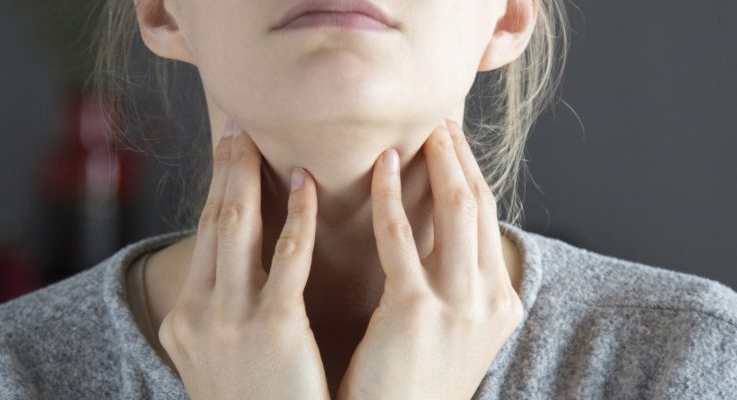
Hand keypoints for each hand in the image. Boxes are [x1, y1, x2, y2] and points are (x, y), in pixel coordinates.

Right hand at [157, 122, 329, 399]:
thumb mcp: (222, 361)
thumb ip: (227, 316)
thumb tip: (244, 274)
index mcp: (185, 320)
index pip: (203, 241)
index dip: (215, 192)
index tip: (226, 156)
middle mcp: (198, 314)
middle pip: (212, 223)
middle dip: (224, 170)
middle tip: (236, 129)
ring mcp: (230, 321)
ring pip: (237, 229)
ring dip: (249, 177)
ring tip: (260, 139)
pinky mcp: (272, 330)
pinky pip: (285, 259)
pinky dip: (295, 218)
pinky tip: (307, 186)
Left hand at [336, 119, 524, 399]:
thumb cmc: (413, 382)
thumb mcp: (454, 334)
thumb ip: (458, 288)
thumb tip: (443, 241)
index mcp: (501, 302)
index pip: (489, 220)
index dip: (472, 174)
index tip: (454, 142)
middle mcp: (490, 299)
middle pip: (480, 206)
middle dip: (461, 158)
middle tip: (440, 120)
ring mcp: (460, 305)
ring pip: (455, 210)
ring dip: (438, 163)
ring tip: (419, 130)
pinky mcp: (417, 310)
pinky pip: (401, 238)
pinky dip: (391, 197)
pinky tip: (381, 168)